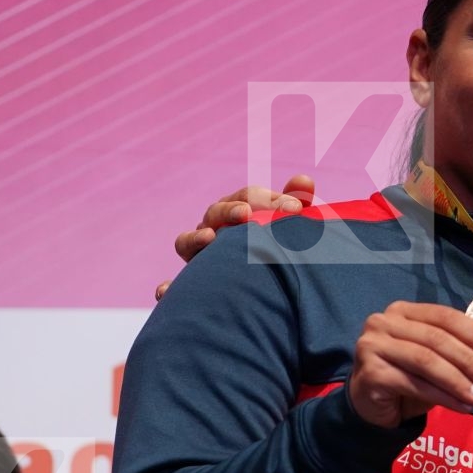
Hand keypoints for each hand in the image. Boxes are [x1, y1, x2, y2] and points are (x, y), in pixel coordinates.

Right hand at [154, 174, 315, 299]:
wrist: (265, 287)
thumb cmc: (277, 247)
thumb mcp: (287, 226)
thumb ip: (295, 203)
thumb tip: (304, 181)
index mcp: (239, 210)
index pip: (249, 197)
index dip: (270, 199)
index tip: (294, 209)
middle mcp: (215, 227)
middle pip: (217, 212)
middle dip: (231, 210)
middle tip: (247, 214)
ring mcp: (200, 252)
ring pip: (187, 241)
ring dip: (195, 239)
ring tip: (209, 238)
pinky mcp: (192, 278)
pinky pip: (175, 281)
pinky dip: (170, 283)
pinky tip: (168, 290)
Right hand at [348, 302, 472, 428]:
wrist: (370, 406)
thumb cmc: (406, 377)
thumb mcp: (433, 359)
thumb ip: (456, 352)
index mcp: (402, 311)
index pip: (444, 316)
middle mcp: (383, 322)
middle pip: (436, 338)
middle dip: (468, 360)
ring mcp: (373, 346)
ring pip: (426, 361)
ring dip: (457, 380)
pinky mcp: (370, 372)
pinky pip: (414, 384)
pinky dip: (443, 396)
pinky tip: (461, 406)